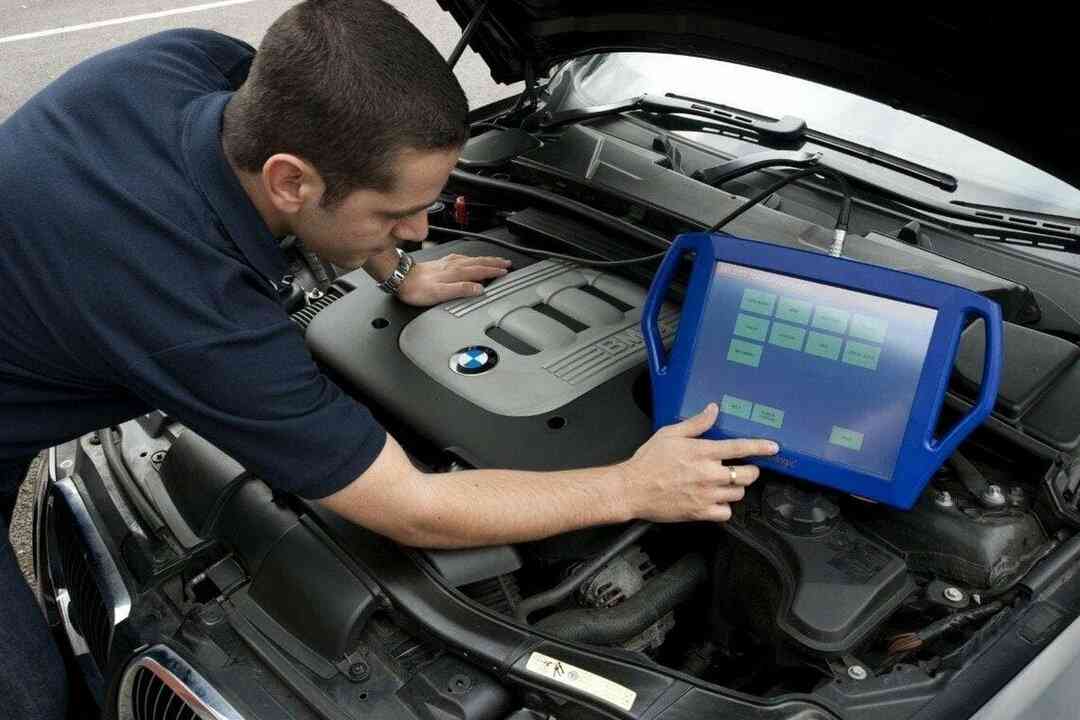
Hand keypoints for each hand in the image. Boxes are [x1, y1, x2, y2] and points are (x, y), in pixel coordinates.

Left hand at [397, 253, 510, 305]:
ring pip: (471, 259)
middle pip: (478, 262)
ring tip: (494, 260)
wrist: (400, 278)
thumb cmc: (416, 289)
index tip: (505, 271)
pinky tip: (470, 259)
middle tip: (505, 263)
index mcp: (455, 272)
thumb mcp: (440, 293)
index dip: (494, 271)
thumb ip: (461, 290)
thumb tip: (479, 289)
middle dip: (493, 263)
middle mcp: (452, 265)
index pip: (480, 270)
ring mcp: (447, 263)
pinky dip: (471, 259)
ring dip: (484, 260)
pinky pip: (462, 258)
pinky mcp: (441, 263)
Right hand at [617, 403, 778, 522]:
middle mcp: (709, 474)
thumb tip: (713, 409)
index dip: (760, 447)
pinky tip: (716, 502)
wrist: (632, 488)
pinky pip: (726, 513)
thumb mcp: (670, 434)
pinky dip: (724, 508)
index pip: (740, 447)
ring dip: (735, 488)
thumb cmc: (648, 461)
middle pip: (747, 474)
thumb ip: (696, 423)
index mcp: (703, 452)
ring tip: (724, 485)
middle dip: (749, 471)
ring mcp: (706, 495)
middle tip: (742, 469)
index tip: (773, 448)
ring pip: (738, 494)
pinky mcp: (700, 512)